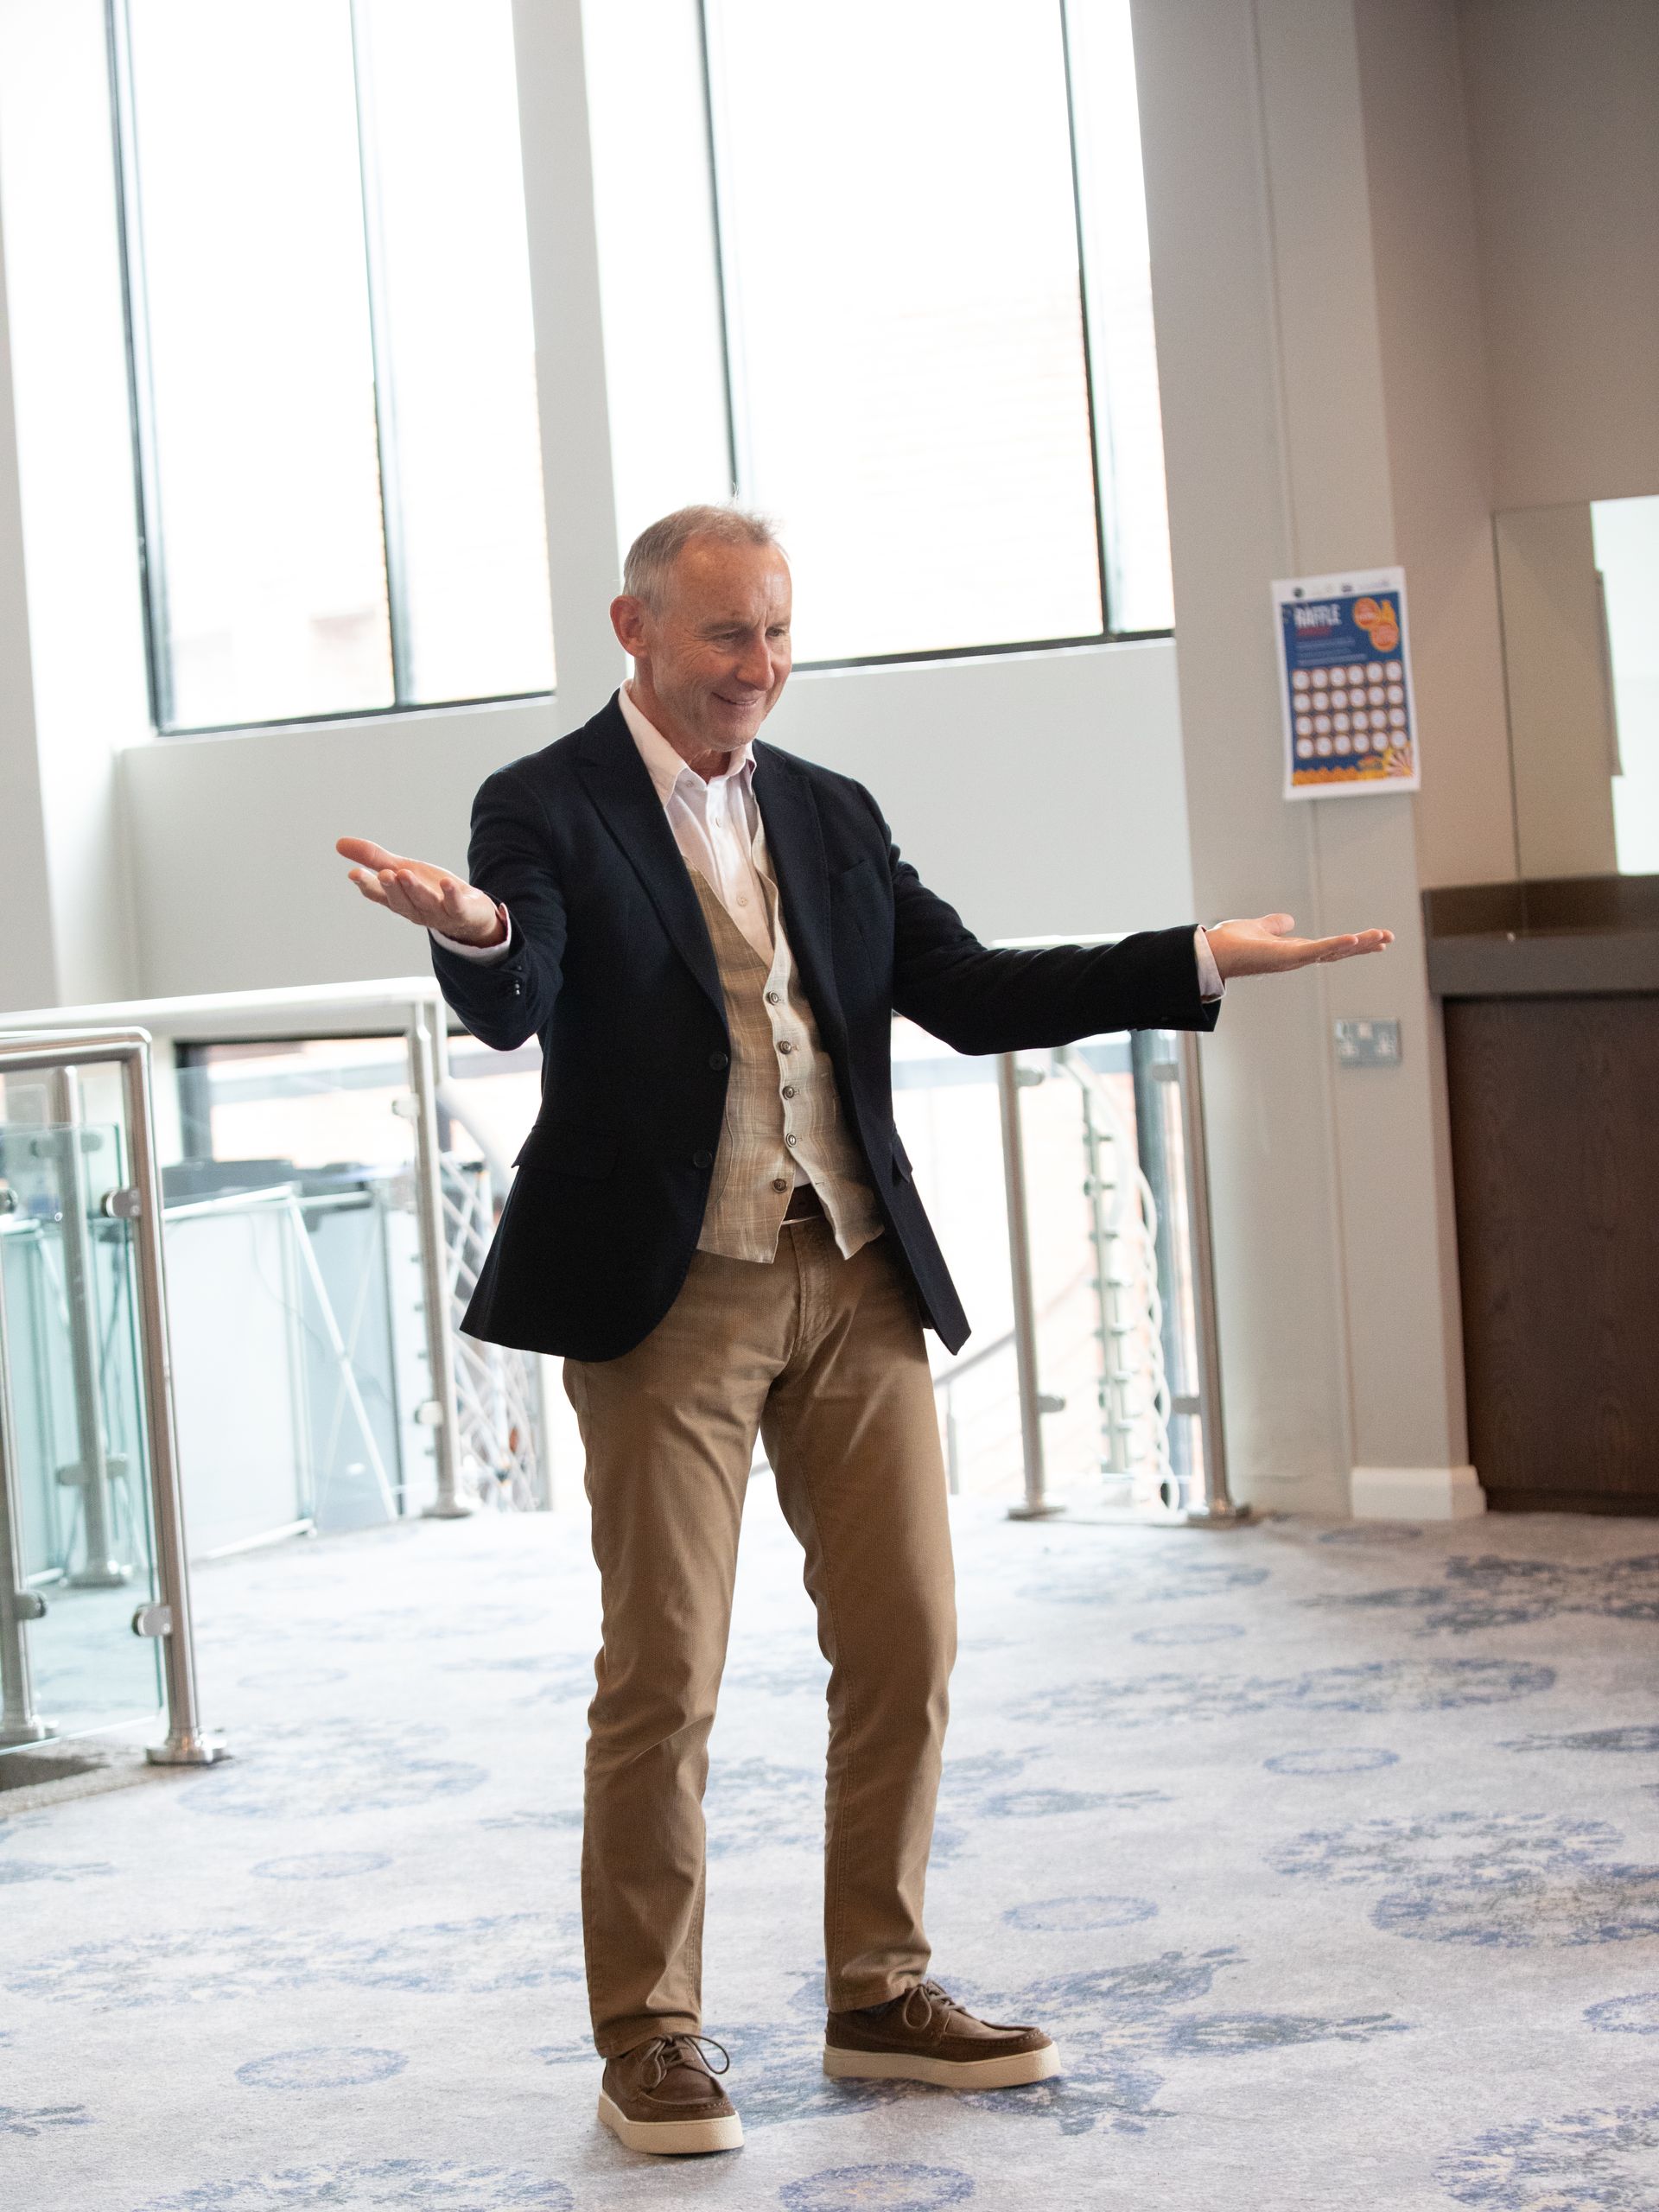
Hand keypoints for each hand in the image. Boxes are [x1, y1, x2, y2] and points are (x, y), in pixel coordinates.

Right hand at [335, 836, 505, 946]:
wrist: (469, 912)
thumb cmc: (429, 890)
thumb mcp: (401, 870)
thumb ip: (374, 859)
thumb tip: (339, 843)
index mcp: (397, 900)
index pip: (378, 895)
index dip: (366, 885)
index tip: (354, 873)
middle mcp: (415, 909)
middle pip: (400, 901)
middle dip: (391, 888)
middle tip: (384, 874)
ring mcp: (438, 913)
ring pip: (424, 902)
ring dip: (414, 890)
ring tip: (404, 874)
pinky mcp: (461, 912)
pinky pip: (455, 906)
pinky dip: (451, 895)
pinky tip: (446, 883)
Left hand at [1204, 912, 1392, 979]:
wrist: (1212, 952)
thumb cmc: (1231, 944)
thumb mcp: (1258, 928)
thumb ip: (1274, 925)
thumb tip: (1288, 920)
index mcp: (1294, 951)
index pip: (1330, 947)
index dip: (1352, 943)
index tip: (1375, 939)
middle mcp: (1298, 958)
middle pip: (1338, 952)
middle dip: (1364, 946)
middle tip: (1389, 938)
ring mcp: (1293, 959)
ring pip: (1333, 951)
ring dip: (1357, 944)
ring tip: (1381, 937)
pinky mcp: (1286, 956)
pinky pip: (1316, 950)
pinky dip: (1334, 944)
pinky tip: (1352, 938)